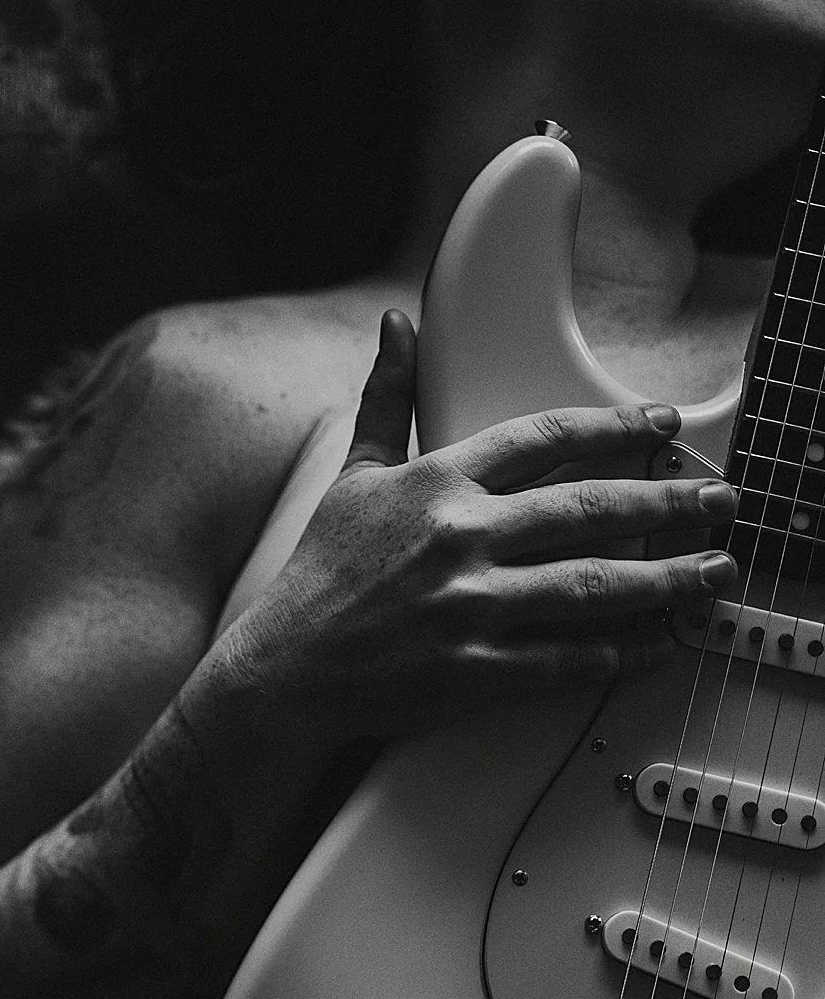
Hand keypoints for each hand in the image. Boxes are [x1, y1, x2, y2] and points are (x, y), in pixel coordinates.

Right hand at [220, 308, 739, 740]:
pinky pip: (561, 658)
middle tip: (716, 501)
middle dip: (665, 503)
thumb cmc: (318, 578)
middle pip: (587, 509)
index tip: (661, 430)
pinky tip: (653, 645)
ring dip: (663, 579)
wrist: (282, 671)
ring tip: (710, 574)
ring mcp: (469, 607)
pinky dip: (614, 654)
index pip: (544, 439)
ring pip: (589, 585)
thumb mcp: (353, 477)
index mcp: (436, 483)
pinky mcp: (472, 669)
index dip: (615, 429)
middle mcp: (459, 539)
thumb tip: (397, 327)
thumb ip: (388, 400)